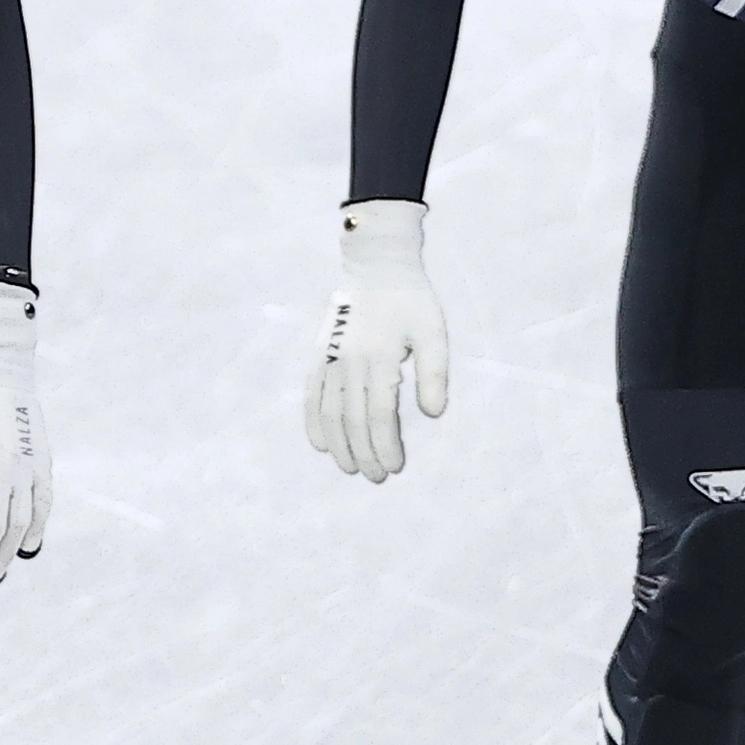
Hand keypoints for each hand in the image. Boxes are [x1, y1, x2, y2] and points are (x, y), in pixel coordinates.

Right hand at [305, 200, 450, 482]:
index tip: (395, 467)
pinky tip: (320, 443)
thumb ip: (433, 374)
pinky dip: (312, 422)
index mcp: (380, 358)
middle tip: (377, 477)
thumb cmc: (411, 300)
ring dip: (339, 445)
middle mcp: (349, 362)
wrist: (376, 267)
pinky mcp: (319, 354)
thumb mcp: (433, 333)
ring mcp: (330, 359)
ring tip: (350, 468)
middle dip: (365, 453)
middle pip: (354, 420)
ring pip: (329, 413)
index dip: (387, 445)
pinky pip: (310, 395)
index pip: (381, 414)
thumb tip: (433, 414)